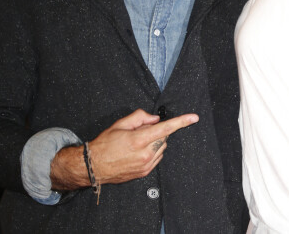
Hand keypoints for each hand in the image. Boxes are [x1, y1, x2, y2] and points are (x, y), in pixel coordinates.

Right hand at [51, 109, 198, 190]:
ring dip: (155, 141)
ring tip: (136, 143)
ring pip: (162, 147)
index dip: (181, 121)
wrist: (94, 166)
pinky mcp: (144, 172)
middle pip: (164, 137)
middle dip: (157, 131)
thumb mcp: (121, 124)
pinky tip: (137, 151)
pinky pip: (157, 157)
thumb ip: (140, 117)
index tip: (194, 117)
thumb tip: (155, 119)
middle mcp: (145, 154)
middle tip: (141, 131)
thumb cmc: (105, 144)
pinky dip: (152, 151)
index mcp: (139, 140)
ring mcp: (146, 165)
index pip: (166, 128)